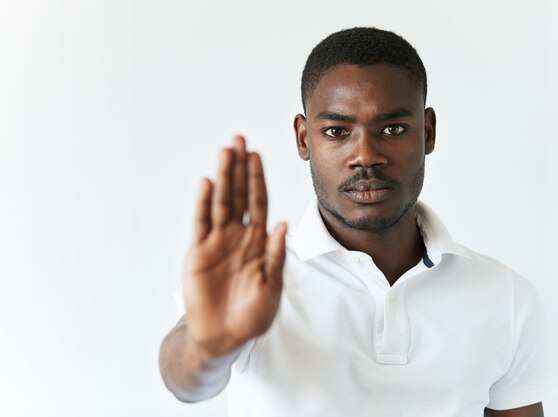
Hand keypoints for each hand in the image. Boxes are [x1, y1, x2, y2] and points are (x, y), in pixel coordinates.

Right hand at [183, 136, 286, 361]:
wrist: (223, 336)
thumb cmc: (252, 314)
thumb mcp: (271, 285)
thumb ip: (276, 255)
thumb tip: (284, 224)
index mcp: (258, 241)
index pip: (259, 203)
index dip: (258, 179)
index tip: (257, 156)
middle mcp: (237, 235)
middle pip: (239, 194)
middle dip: (239, 167)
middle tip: (239, 139)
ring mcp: (217, 242)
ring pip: (221, 202)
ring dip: (223, 177)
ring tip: (225, 151)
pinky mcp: (198, 252)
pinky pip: (201, 223)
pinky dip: (203, 203)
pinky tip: (207, 183)